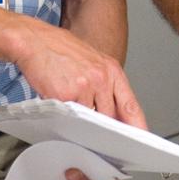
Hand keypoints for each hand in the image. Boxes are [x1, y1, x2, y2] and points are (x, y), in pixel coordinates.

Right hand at [14, 20, 147, 128]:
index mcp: (111, 70)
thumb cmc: (61, 51)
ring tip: (72, 106)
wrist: (36, 41)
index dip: (138, 126)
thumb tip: (111, 111)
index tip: (142, 138)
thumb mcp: (92, 63)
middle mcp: (102, 78)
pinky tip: (60, 101)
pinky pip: (70, 117)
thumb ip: (105, 85)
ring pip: (90, 119)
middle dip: (105, 129)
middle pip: (110, 117)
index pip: (131, 105)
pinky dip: (66, 115)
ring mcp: (85, 87)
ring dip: (82, 121)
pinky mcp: (66, 95)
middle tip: (99, 133)